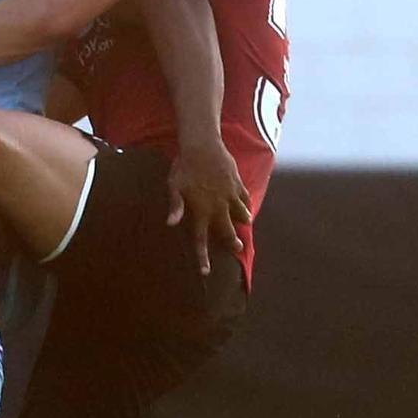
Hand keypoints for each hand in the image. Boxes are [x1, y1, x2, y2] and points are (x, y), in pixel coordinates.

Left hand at [167, 140, 250, 274]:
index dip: (203, 257)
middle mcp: (219, 207)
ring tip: (245, 224)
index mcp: (201, 211)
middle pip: (228, 230)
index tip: (206, 272)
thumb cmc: (184, 167)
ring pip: (242, 213)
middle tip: (238, 249)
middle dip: (233, 242)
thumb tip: (171, 223)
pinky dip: (247, 202)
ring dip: (243, 220)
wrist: (203, 145)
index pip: (201, 240)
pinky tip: (247, 203)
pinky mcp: (237, 183)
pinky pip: (245, 197)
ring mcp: (231, 195)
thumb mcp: (174, 186)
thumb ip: (175, 205)